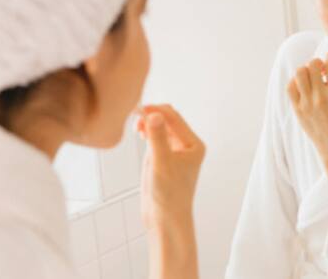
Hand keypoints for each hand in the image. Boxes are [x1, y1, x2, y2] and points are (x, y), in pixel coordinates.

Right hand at [136, 104, 204, 229]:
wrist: (165, 219)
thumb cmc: (169, 195)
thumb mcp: (161, 163)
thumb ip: (157, 138)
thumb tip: (155, 114)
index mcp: (194, 145)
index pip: (174, 118)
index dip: (156, 110)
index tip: (137, 108)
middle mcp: (186, 145)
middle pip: (168, 119)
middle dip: (152, 114)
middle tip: (133, 114)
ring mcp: (174, 151)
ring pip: (160, 127)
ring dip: (148, 122)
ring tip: (135, 125)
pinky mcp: (162, 157)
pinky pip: (155, 137)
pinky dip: (146, 132)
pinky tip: (138, 133)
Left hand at [287, 51, 327, 159]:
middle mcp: (321, 97)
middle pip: (313, 65)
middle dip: (317, 62)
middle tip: (320, 69)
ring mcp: (308, 104)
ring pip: (300, 73)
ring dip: (306, 70)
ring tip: (310, 77)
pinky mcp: (298, 110)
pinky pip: (290, 87)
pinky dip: (295, 82)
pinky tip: (302, 85)